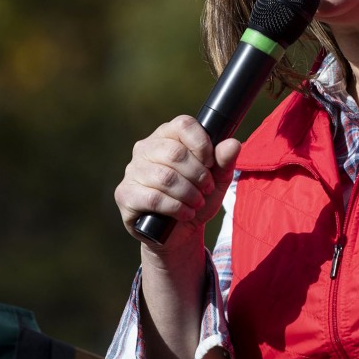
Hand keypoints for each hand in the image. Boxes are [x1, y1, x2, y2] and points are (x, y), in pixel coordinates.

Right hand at [113, 115, 239, 249]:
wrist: (180, 233)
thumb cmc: (197, 199)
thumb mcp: (217, 180)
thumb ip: (225, 161)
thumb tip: (233, 144)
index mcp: (167, 135)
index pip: (183, 124)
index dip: (201, 144)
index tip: (210, 164)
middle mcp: (145, 148)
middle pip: (175, 153)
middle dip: (198, 175)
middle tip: (207, 189)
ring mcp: (132, 171)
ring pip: (166, 177)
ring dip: (189, 193)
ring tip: (197, 203)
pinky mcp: (125, 194)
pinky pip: (154, 198)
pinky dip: (176, 208)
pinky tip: (186, 214)